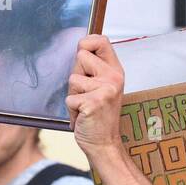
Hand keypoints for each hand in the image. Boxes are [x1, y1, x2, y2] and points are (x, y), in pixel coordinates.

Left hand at [65, 34, 125, 159]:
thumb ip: (93, 69)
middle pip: (81, 56)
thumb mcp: (101, 87)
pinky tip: (83, 116)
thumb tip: (79, 47)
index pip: (102, 40)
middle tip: (86, 94)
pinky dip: (71, 110)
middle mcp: (114, 77)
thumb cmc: (98, 116)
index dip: (87, 42)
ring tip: (85, 107)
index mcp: (116, 71)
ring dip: (73, 95)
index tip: (83, 52)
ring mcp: (105, 89)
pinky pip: (69, 98)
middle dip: (76, 75)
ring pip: (72, 79)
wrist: (104, 143)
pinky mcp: (94, 102)